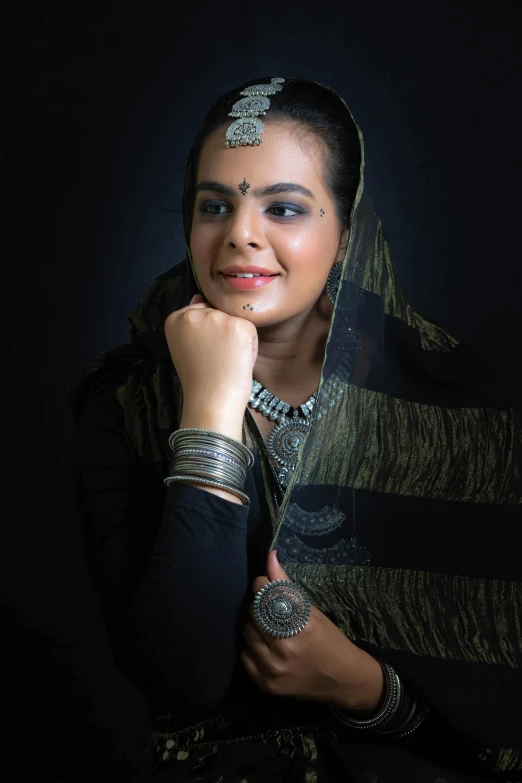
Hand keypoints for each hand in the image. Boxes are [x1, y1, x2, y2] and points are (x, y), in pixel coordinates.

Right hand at [165, 294, 258, 418]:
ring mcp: (216, 318)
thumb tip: (199, 296)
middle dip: (222, 336)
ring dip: (237, 341)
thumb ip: (193, 321)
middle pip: (219, 315)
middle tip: (214, 360)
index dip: (207, 336)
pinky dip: (249, 348)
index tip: (202, 355)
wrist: (210, 400)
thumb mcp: (187, 345)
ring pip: (235, 322)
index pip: (201, 312)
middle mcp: (192, 313)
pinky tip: (237, 361)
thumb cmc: (200, 378)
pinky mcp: (237, 325)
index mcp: (174, 318)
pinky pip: (251, 331)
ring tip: (225, 361)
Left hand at [240, 551, 383, 712]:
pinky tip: (267, 649)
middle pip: (254, 612)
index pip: (265, 594)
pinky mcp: (267, 685)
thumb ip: (286, 584)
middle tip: (273, 612)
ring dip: (255, 628)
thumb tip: (270, 555)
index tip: (266, 586)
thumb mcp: (312, 611)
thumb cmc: (330, 640)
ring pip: (247, 632)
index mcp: (300, 625)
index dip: (262, 586)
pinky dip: (252, 649)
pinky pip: (244, 656)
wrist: (344, 681)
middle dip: (260, 607)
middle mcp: (285, 648)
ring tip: (271, 631)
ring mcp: (274, 669)